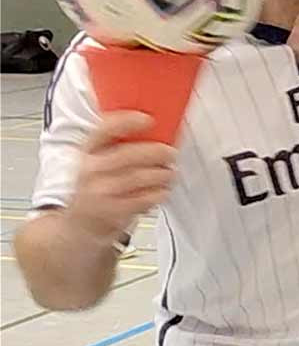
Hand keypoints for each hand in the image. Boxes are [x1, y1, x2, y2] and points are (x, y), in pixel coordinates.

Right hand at [67, 112, 177, 245]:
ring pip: (140, 177)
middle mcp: (91, 170)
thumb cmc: (95, 188)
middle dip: (157, 152)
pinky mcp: (114, 212)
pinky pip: (145, 199)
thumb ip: (120, 146)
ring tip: (169, 173)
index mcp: (88, 152)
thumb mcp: (97, 163)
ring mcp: (101, 192)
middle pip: (129, 154)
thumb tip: (157, 129)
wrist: (79, 226)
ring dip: (163, 174)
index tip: (147, 119)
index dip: (126, 122)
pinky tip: (162, 191)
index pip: (103, 130)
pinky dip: (159, 193)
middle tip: (170, 153)